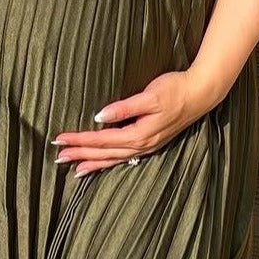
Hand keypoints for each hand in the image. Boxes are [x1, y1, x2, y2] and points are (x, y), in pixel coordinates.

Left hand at [52, 71, 213, 174]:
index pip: (101, 139)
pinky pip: (123, 158)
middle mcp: (141, 145)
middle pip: (104, 153)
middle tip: (58, 156)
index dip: (80, 140)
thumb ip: (125, 108)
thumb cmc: (175, 90)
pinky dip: (108, 162)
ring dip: (93, 162)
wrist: (201, 94)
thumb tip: (100, 116)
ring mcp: (147, 146)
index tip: (60, 139)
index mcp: (139, 134)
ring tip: (74, 168)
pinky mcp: (150, 143)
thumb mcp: (150, 96)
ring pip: (113, 159)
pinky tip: (100, 164)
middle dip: (80, 154)